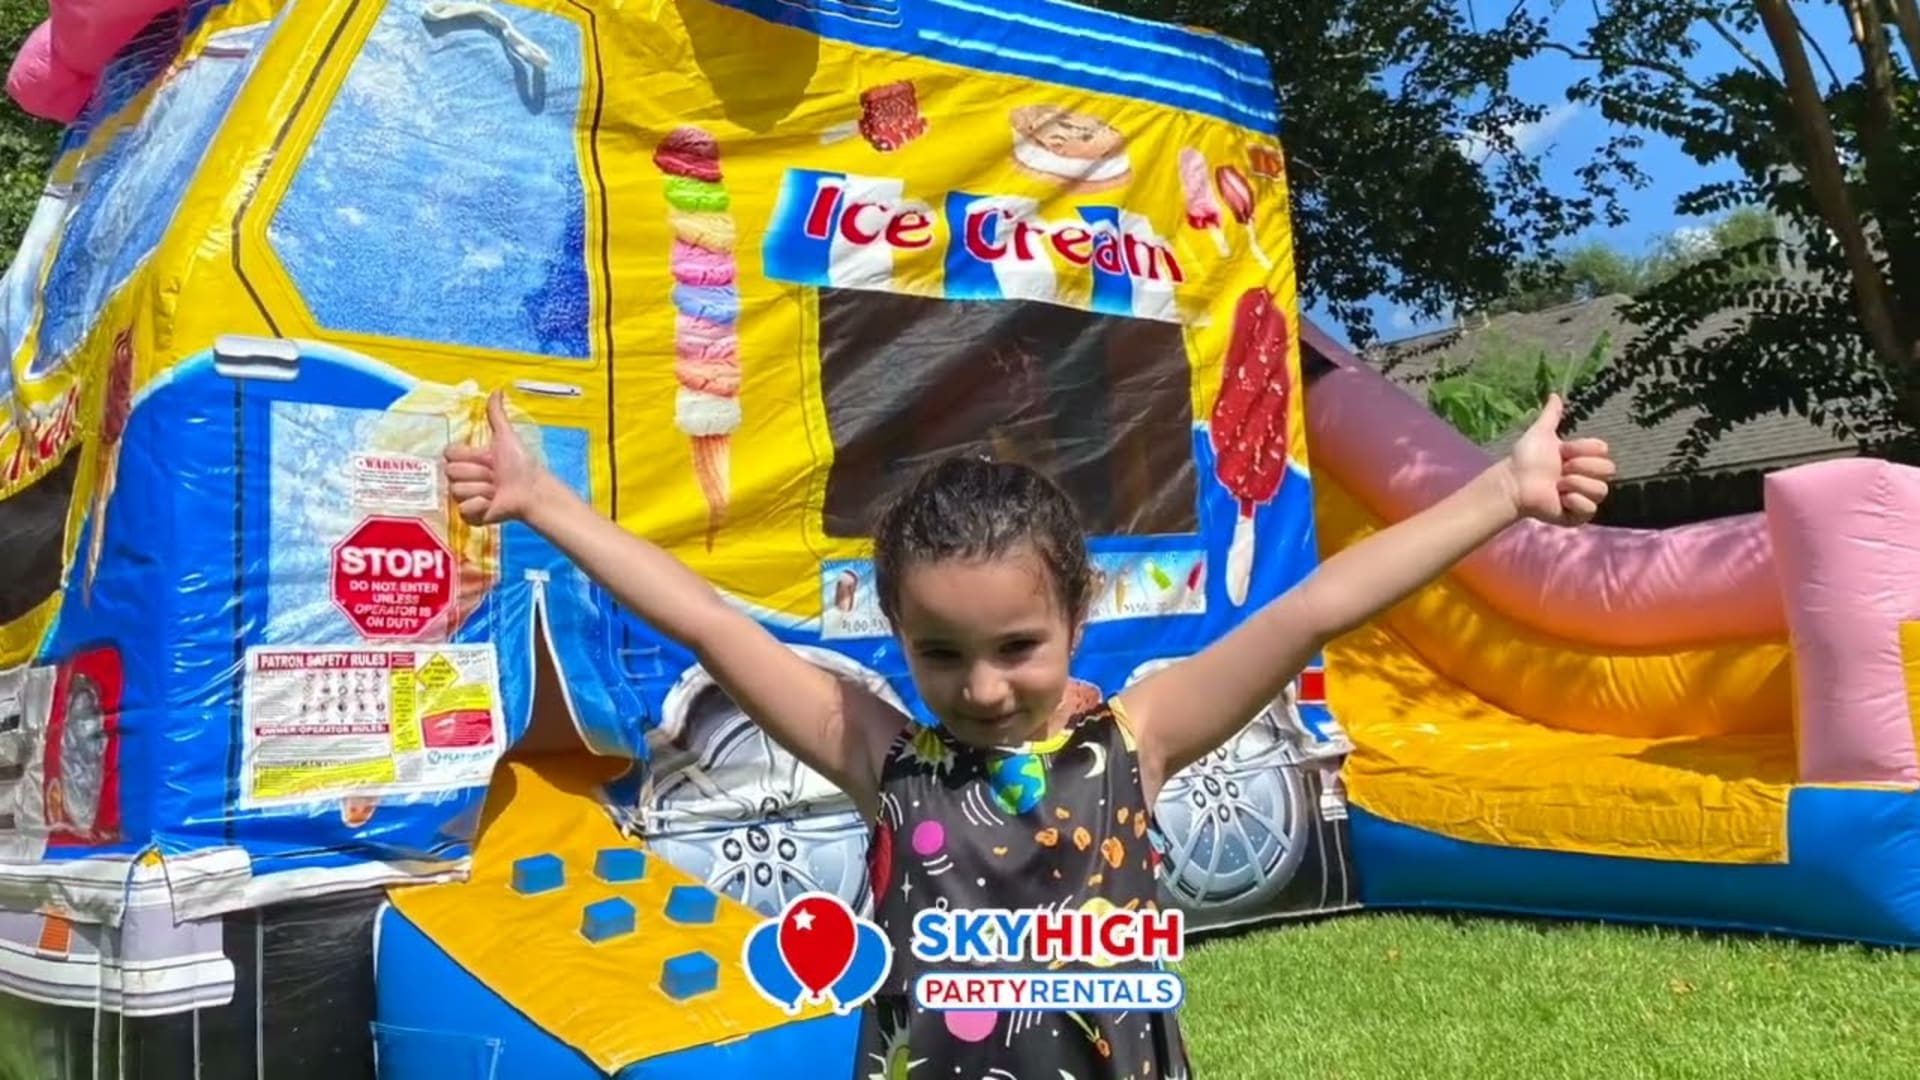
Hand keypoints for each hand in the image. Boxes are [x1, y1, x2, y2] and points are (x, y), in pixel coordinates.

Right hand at [445, 390, 545, 525]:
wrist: (531, 490)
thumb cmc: (521, 465)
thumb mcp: (506, 437)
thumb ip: (497, 415)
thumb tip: (497, 390)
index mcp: (468, 460)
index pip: (449, 455)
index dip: (468, 457)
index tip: (487, 459)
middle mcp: (464, 478)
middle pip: (452, 473)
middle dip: (477, 474)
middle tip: (495, 476)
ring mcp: (466, 497)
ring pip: (457, 491)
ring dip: (482, 490)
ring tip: (496, 490)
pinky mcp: (470, 515)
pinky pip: (463, 510)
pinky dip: (480, 507)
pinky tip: (492, 504)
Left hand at [1503, 394, 1615, 525]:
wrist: (1514, 483)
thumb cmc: (1526, 459)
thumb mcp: (1541, 433)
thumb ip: (1551, 415)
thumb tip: (1554, 394)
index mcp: (1584, 458)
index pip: (1603, 450)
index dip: (1582, 449)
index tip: (1562, 451)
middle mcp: (1588, 477)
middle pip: (1608, 470)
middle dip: (1580, 467)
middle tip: (1560, 470)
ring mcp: (1585, 497)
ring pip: (1600, 489)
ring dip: (1575, 485)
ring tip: (1556, 486)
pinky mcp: (1579, 515)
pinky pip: (1591, 508)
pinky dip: (1574, 502)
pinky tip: (1559, 499)